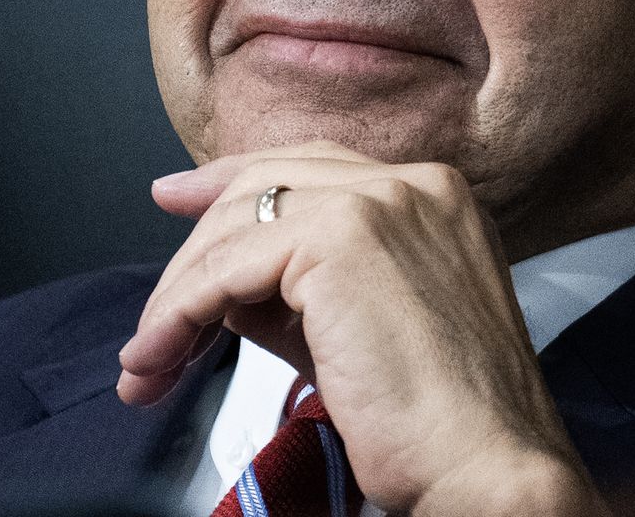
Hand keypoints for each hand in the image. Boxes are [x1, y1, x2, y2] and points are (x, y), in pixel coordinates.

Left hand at [116, 141, 610, 515]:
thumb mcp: (358, 332)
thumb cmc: (440, 424)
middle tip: (148, 323)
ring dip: (175, 298)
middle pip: (263, 185)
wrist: (487, 469)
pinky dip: (178, 314)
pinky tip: (159, 358)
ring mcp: (380, 202)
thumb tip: (224, 288)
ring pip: (235, 226)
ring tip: (149, 365)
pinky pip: (228, 269)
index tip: (173, 197)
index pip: (309, 165)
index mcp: (433, 196)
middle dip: (190, 252)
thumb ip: (297, 294)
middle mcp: (412, 183)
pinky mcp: (342, 238)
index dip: (229, 180)